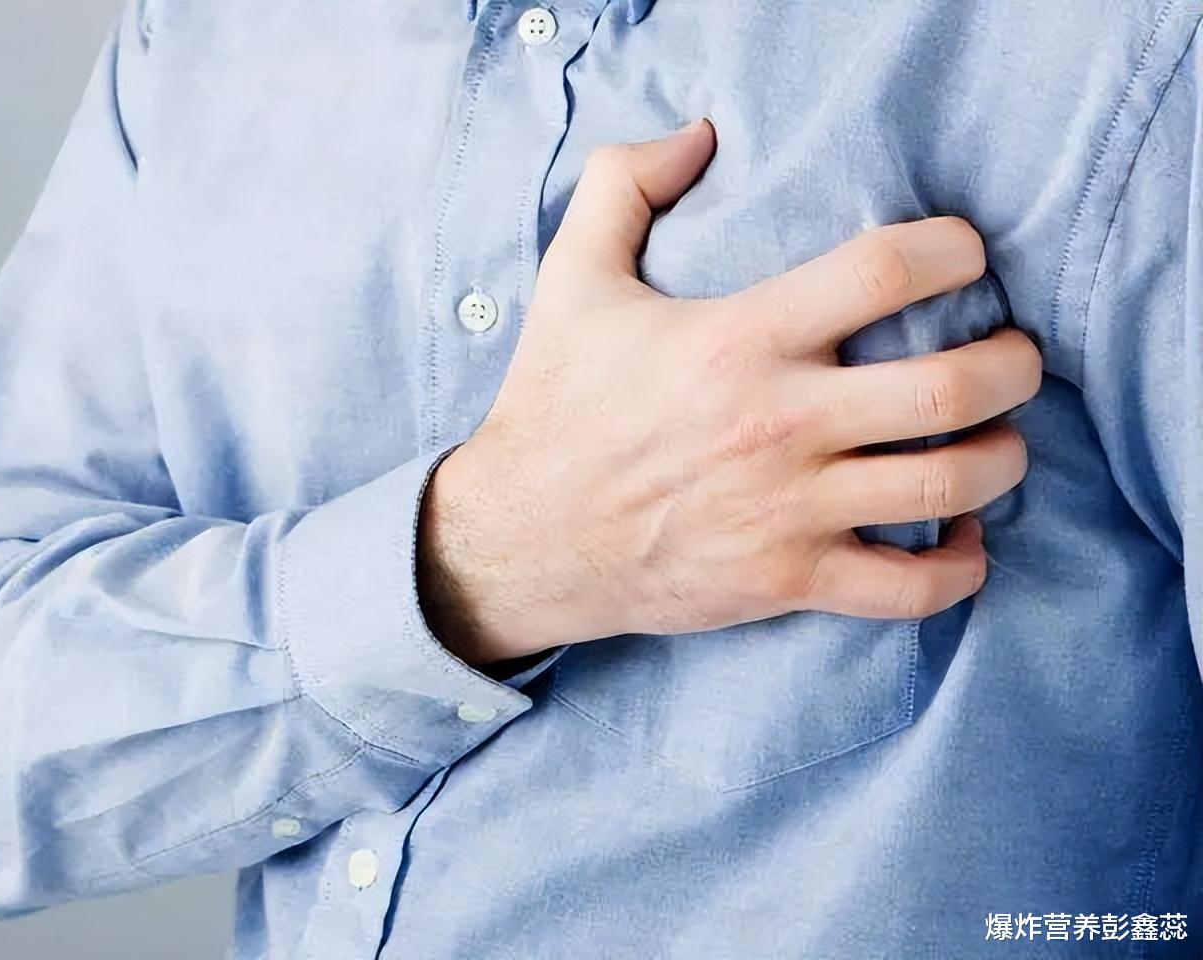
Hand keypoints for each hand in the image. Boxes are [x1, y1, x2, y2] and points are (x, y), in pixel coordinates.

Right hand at [418, 118, 1041, 667]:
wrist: (520, 537)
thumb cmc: (555, 407)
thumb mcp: (572, 280)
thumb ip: (623, 185)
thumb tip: (696, 133)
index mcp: (737, 339)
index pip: (886, 273)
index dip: (954, 250)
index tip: (966, 255)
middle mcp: (777, 423)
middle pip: (949, 387)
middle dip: (1013, 365)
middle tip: (1014, 354)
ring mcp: (787, 510)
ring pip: (946, 486)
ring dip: (1003, 460)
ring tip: (1002, 440)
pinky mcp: (785, 581)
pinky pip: (907, 588)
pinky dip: (958, 569)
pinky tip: (962, 539)